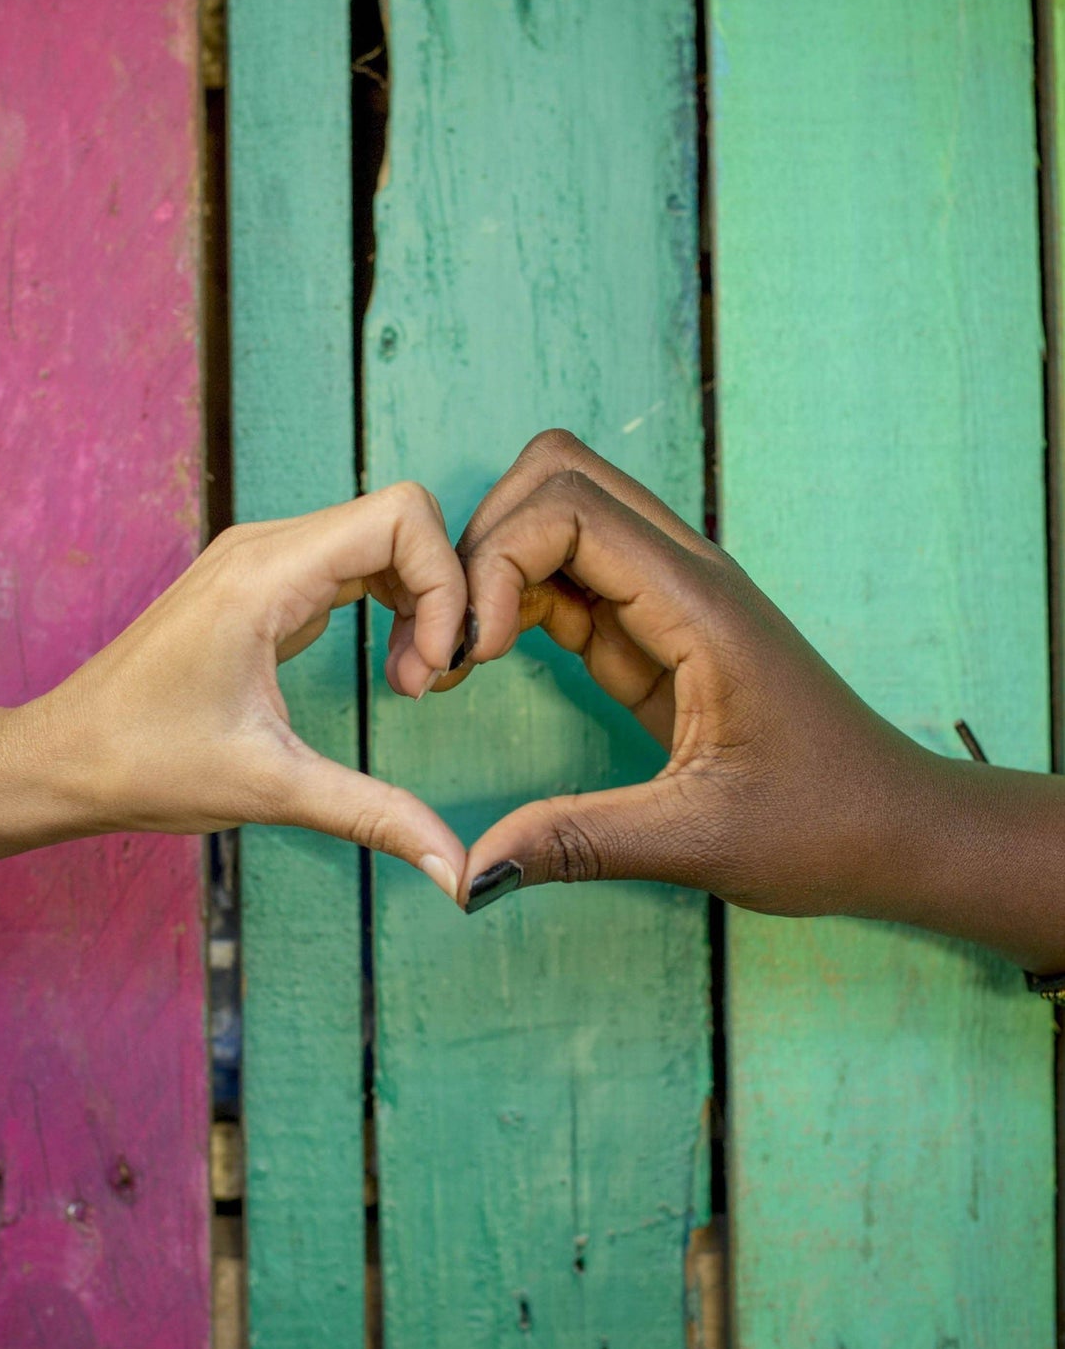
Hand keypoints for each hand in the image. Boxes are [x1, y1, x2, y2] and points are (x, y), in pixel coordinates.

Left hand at [9, 482, 468, 895]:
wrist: (58, 759)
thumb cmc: (142, 764)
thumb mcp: (271, 787)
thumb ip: (375, 816)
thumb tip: (459, 873)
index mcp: (263, 575)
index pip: (400, 515)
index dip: (444, 582)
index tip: (433, 668)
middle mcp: (262, 548)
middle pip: (397, 523)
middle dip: (438, 596)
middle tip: (424, 682)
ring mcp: (257, 562)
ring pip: (377, 541)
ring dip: (415, 604)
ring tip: (406, 681)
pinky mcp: (256, 585)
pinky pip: (347, 566)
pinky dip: (386, 607)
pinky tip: (385, 670)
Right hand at [436, 429, 945, 924]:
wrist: (898, 829)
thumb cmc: (826, 826)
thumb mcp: (698, 842)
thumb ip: (577, 842)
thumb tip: (471, 873)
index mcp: (701, 605)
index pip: (569, 508)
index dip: (494, 562)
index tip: (468, 655)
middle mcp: (684, 575)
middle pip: (557, 475)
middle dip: (482, 541)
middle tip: (450, 641)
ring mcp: (666, 595)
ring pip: (556, 514)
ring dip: (492, 568)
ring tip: (456, 658)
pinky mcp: (650, 627)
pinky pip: (565, 576)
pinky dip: (511, 602)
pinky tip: (485, 663)